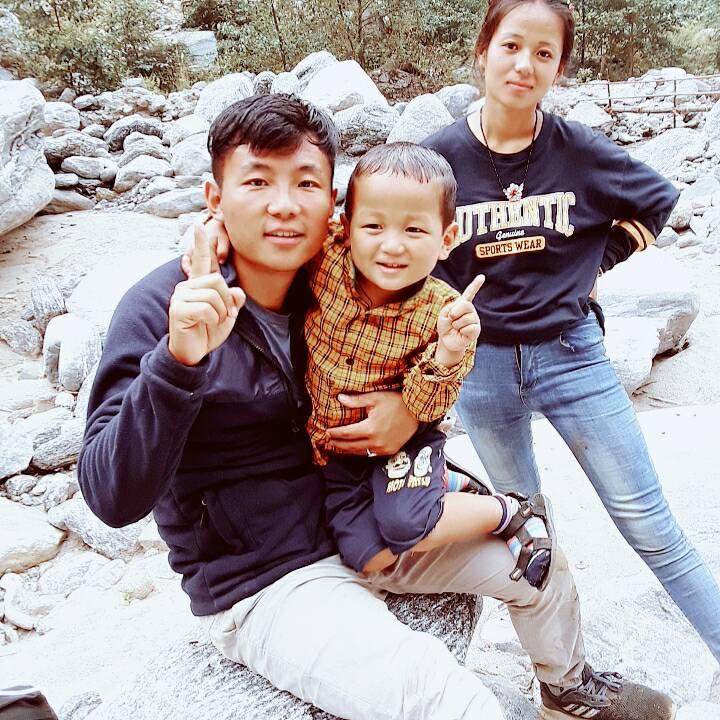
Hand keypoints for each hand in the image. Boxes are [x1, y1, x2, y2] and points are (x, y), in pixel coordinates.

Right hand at [169, 222, 245, 365]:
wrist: (193, 353)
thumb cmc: (207, 331)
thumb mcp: (227, 315)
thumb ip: (234, 301)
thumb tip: (237, 292)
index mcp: (198, 285)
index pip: (201, 261)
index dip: (202, 244)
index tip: (199, 226)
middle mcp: (186, 287)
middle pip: (217, 281)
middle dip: (226, 301)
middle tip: (223, 315)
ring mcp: (180, 297)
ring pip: (213, 295)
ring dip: (220, 313)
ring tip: (213, 322)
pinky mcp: (178, 309)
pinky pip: (206, 309)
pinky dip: (213, 320)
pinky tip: (205, 325)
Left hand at [325, 391, 419, 455]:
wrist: (417, 411)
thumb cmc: (397, 402)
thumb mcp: (375, 398)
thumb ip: (356, 401)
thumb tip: (340, 398)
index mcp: (370, 428)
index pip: (346, 434)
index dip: (335, 433)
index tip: (326, 431)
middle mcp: (376, 441)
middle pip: (350, 446)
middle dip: (337, 443)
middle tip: (328, 440)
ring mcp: (383, 448)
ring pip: (360, 452)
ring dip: (347, 450)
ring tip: (338, 446)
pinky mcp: (390, 451)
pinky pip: (371, 454)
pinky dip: (361, 452)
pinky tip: (355, 449)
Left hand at [436, 275, 483, 356]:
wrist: (446, 340)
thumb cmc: (445, 325)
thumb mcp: (444, 314)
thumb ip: (452, 309)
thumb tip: (465, 314)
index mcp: (462, 304)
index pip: (470, 293)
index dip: (475, 285)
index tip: (482, 276)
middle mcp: (471, 310)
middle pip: (466, 305)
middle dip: (455, 312)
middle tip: (451, 319)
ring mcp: (474, 320)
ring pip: (467, 318)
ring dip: (457, 324)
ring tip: (456, 327)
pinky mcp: (476, 330)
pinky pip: (469, 328)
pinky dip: (461, 331)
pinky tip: (461, 333)